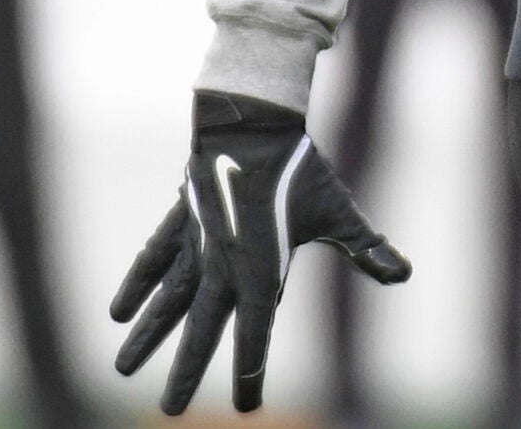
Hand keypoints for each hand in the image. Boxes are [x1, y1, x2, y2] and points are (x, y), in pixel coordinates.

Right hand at [110, 93, 410, 413]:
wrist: (251, 121)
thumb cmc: (299, 168)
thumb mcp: (338, 211)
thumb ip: (366, 247)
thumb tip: (403, 274)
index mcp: (261, 271)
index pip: (255, 335)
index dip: (251, 373)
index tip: (247, 406)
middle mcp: (223, 266)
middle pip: (199, 330)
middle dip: (185, 372)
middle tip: (170, 411)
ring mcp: (196, 244)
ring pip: (166, 301)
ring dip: (147, 336)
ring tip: (122, 368)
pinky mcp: (180, 221)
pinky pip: (153, 259)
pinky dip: (136, 284)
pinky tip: (118, 311)